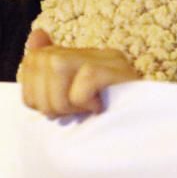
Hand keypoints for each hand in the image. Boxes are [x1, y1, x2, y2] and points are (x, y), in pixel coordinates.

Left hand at [17, 29, 140, 116]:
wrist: (145, 143)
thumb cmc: (104, 128)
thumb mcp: (68, 105)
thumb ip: (48, 76)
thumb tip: (36, 35)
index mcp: (79, 58)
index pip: (31, 61)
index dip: (33, 93)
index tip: (54, 112)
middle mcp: (94, 53)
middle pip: (41, 62)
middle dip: (48, 100)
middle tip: (72, 114)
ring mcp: (109, 60)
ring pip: (58, 65)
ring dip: (64, 101)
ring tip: (84, 112)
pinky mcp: (121, 71)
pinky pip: (86, 76)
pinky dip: (83, 99)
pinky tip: (98, 110)